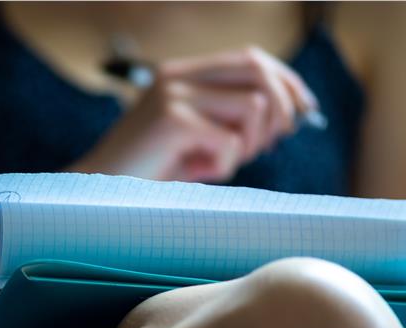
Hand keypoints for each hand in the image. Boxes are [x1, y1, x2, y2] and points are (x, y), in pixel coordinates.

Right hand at [73, 47, 318, 182]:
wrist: (100, 192)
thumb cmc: (150, 170)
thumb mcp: (195, 136)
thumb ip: (231, 117)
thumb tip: (293, 113)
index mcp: (182, 73)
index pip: (252, 58)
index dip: (287, 82)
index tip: (305, 111)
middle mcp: (178, 76)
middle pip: (261, 72)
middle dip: (280, 111)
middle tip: (267, 146)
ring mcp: (174, 96)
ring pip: (254, 106)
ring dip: (249, 143)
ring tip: (220, 162)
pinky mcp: (173, 121)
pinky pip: (231, 142)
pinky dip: (225, 165)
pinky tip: (199, 172)